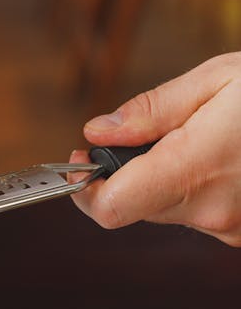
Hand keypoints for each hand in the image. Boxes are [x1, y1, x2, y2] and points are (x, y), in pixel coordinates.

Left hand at [70, 52, 240, 246]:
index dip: (85, 190)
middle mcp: (211, 212)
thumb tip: (98, 131)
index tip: (82, 162)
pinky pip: (204, 214)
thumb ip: (151, 111)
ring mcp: (233, 228)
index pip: (110, 209)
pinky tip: (230, 158)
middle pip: (137, 206)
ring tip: (209, 137)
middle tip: (154, 131)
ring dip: (170, 179)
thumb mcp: (217, 80)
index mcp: (195, 170)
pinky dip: (202, 189)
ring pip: (171, 210)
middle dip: (132, 172)